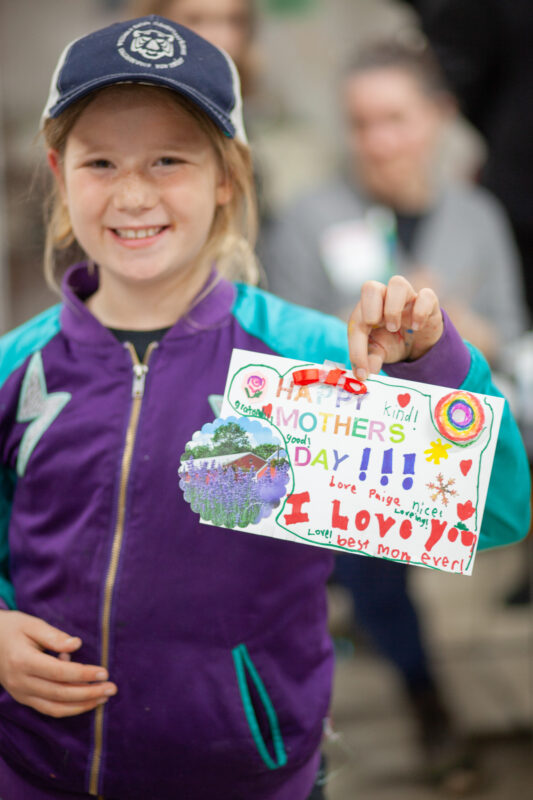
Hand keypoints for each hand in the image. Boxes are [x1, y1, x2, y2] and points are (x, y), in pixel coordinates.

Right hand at [0, 610, 116, 716]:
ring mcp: (20, 693)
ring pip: (55, 707)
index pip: (59, 672)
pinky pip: (48, 709)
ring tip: (103, 698)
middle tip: (112, 689)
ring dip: (81, 705)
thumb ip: (54, 636)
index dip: (83, 674)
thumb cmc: (12, 628)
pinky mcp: (23, 698)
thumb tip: (77, 645)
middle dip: (88, 693)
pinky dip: (69, 709)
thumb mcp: (32, 624)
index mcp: (23, 661)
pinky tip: (86, 701)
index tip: (104, 672)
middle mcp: (21, 682)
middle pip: (60, 693)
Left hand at [348, 276, 442, 378]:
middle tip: (376, 326)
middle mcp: (384, 299)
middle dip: (370, 308)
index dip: (356, 347)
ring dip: (393, 307)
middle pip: (370, 287)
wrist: (419, 343)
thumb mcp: (379, 353)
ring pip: (397, 283)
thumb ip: (370, 360)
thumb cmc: (392, 342)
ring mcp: (406, 298)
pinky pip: (426, 295)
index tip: (362, 369)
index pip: (356, 320)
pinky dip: (420, 311)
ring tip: (395, 327)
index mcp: (367, 311)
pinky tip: (416, 327)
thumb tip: (364, 373)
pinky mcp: (428, 302)